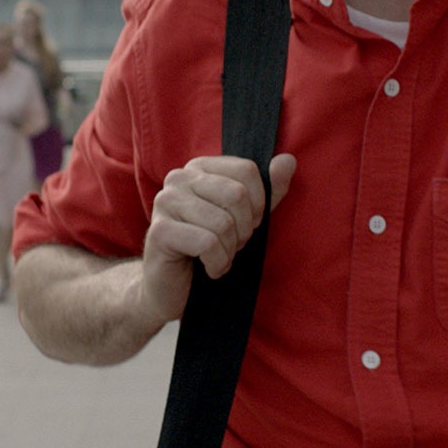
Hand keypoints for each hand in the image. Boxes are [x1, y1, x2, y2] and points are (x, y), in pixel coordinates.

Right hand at [135, 153, 295, 325]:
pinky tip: (210, 269)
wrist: (174, 287)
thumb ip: (269, 189)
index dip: (258, 204)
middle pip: (236, 195)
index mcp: (200, 167)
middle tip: (232, 245)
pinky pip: (207, 244)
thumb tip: (288, 160)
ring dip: (230, 250)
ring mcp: (165, 202)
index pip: (247, 170)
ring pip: (223, 223)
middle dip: (244, 229)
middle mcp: (179, 178)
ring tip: (220, 257)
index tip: (248, 224)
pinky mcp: (159, 231)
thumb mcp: (247, 217)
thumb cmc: (211, 247)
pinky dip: (218, 263)